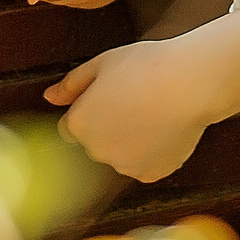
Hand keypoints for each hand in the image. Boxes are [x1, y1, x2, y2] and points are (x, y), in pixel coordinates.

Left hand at [42, 7, 239, 181]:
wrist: (190, 83)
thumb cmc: (146, 66)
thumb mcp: (101, 64)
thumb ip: (72, 84)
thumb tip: (49, 97)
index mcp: (78, 125)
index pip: (70, 129)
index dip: (89, 113)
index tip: (109, 99)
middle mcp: (96, 151)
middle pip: (94, 145)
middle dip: (106, 129)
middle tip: (134, 103)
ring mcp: (124, 166)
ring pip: (120, 157)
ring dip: (129, 143)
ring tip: (152, 114)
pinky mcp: (150, 174)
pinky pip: (144, 166)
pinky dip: (152, 153)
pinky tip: (165, 129)